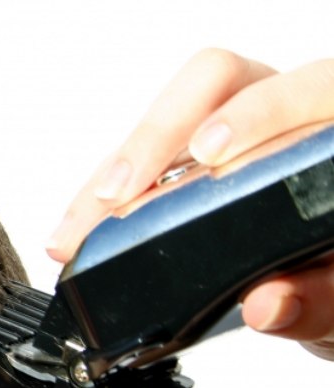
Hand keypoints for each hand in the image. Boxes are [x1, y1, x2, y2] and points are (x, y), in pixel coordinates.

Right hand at [46, 49, 333, 359]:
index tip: (210, 153)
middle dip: (153, 139)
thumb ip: (322, 297)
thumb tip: (267, 305)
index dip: (252, 114)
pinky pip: (142, 159)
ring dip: (114, 172)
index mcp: (332, 124)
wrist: (326, 274)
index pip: (300, 89)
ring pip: (164, 121)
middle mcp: (281, 111)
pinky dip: (103, 196)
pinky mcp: (190, 158)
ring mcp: (230, 128)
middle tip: (118, 193)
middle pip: (211, 83)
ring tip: (79, 229)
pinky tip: (80, 228)